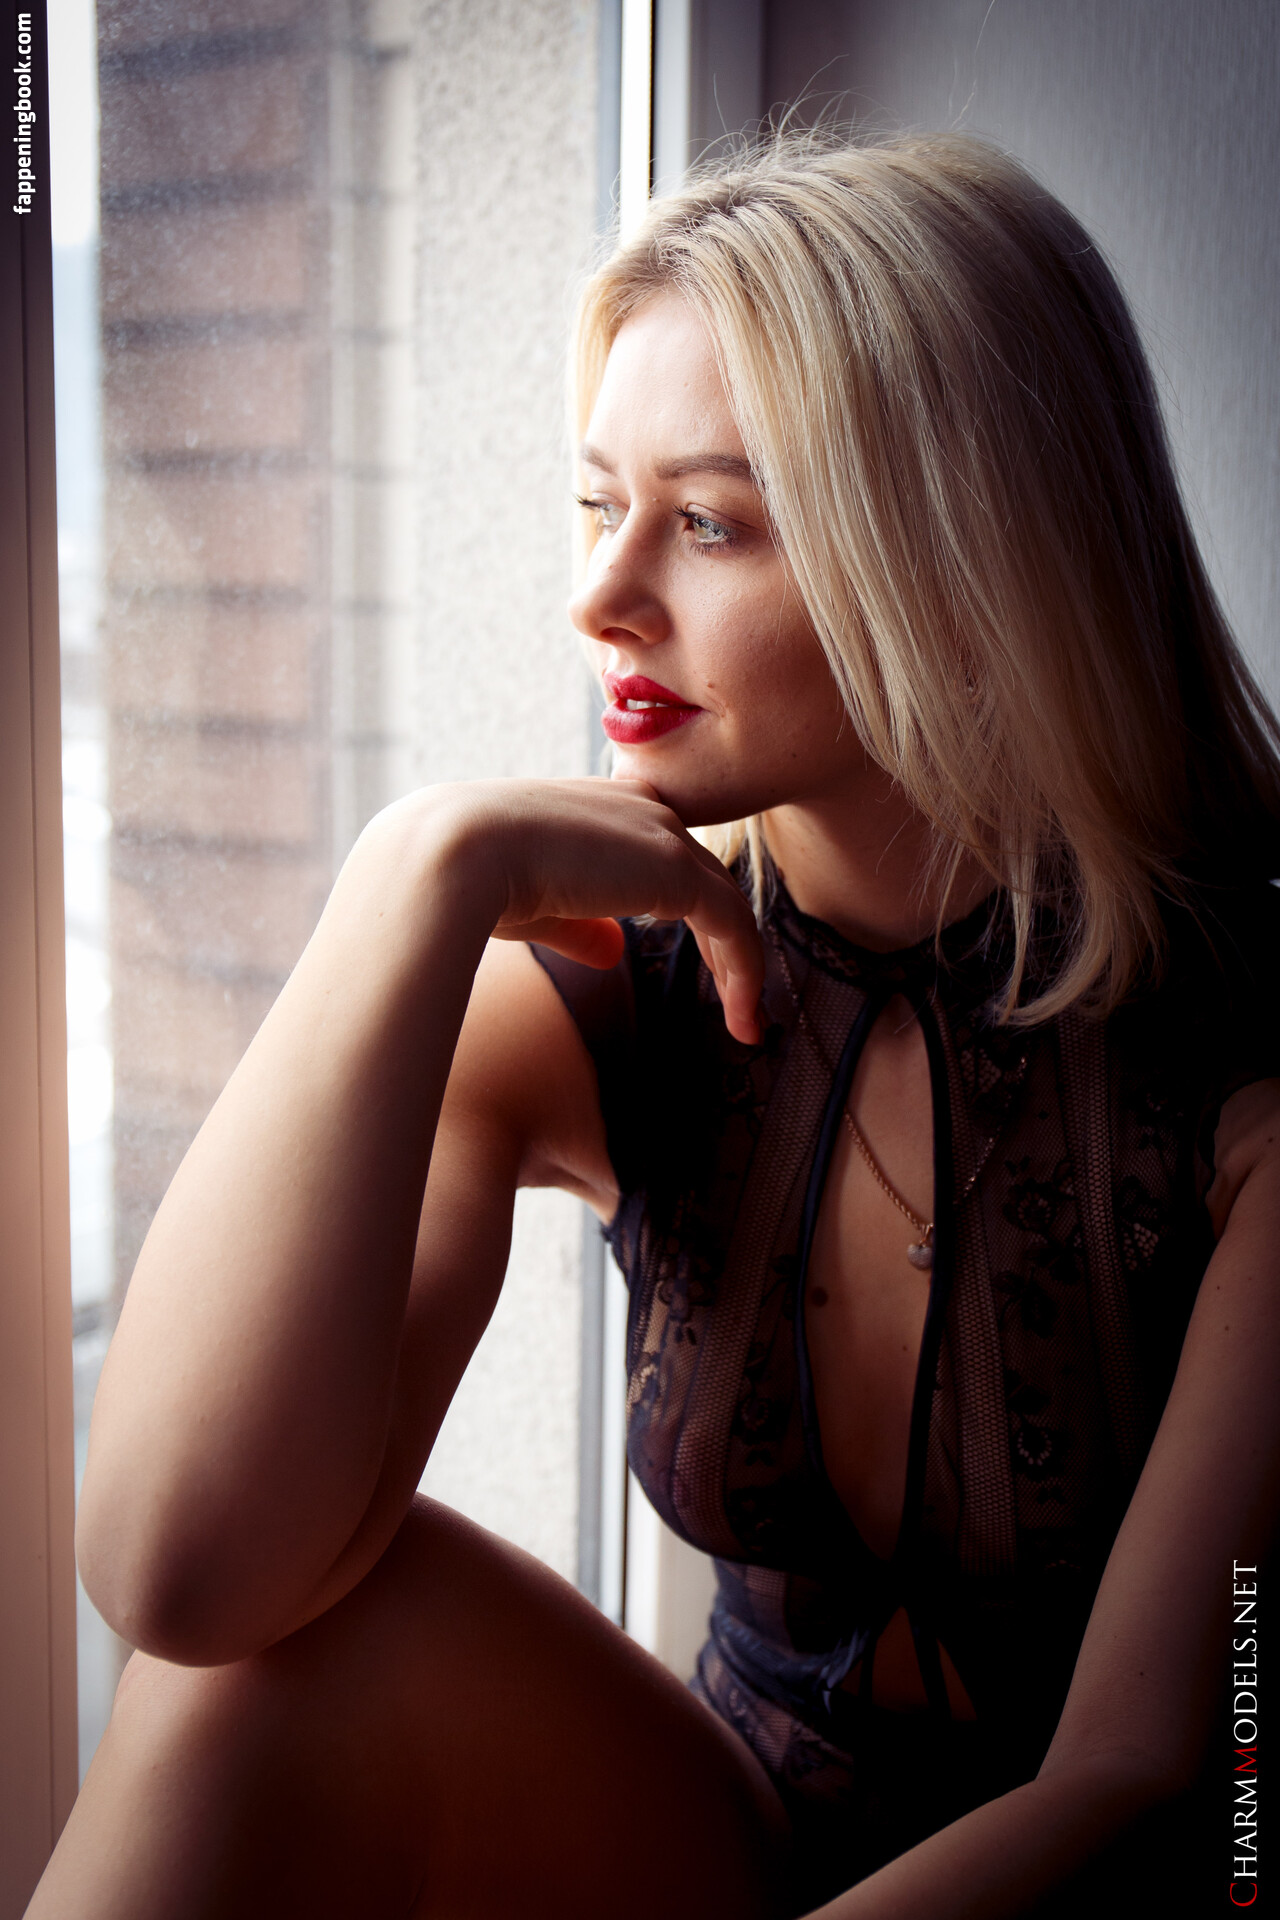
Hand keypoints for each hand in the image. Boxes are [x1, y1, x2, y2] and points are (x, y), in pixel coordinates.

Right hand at [437, 776, 763, 1043]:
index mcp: (602, 807)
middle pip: (705, 880)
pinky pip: (732, 925)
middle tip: (736, 1002)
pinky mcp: (675, 869)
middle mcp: (640, 809)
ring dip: (741, 970)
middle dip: (725, 946)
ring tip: (748, 1025)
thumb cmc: (470, 878)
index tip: (695, 962)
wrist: (453, 855)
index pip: (665, 857)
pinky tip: (742, 1018)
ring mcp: (661, 834)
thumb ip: (580, 924)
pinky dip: (745, 974)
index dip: (687, 908)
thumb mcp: (535, 904)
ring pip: (726, 904)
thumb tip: (612, 951)